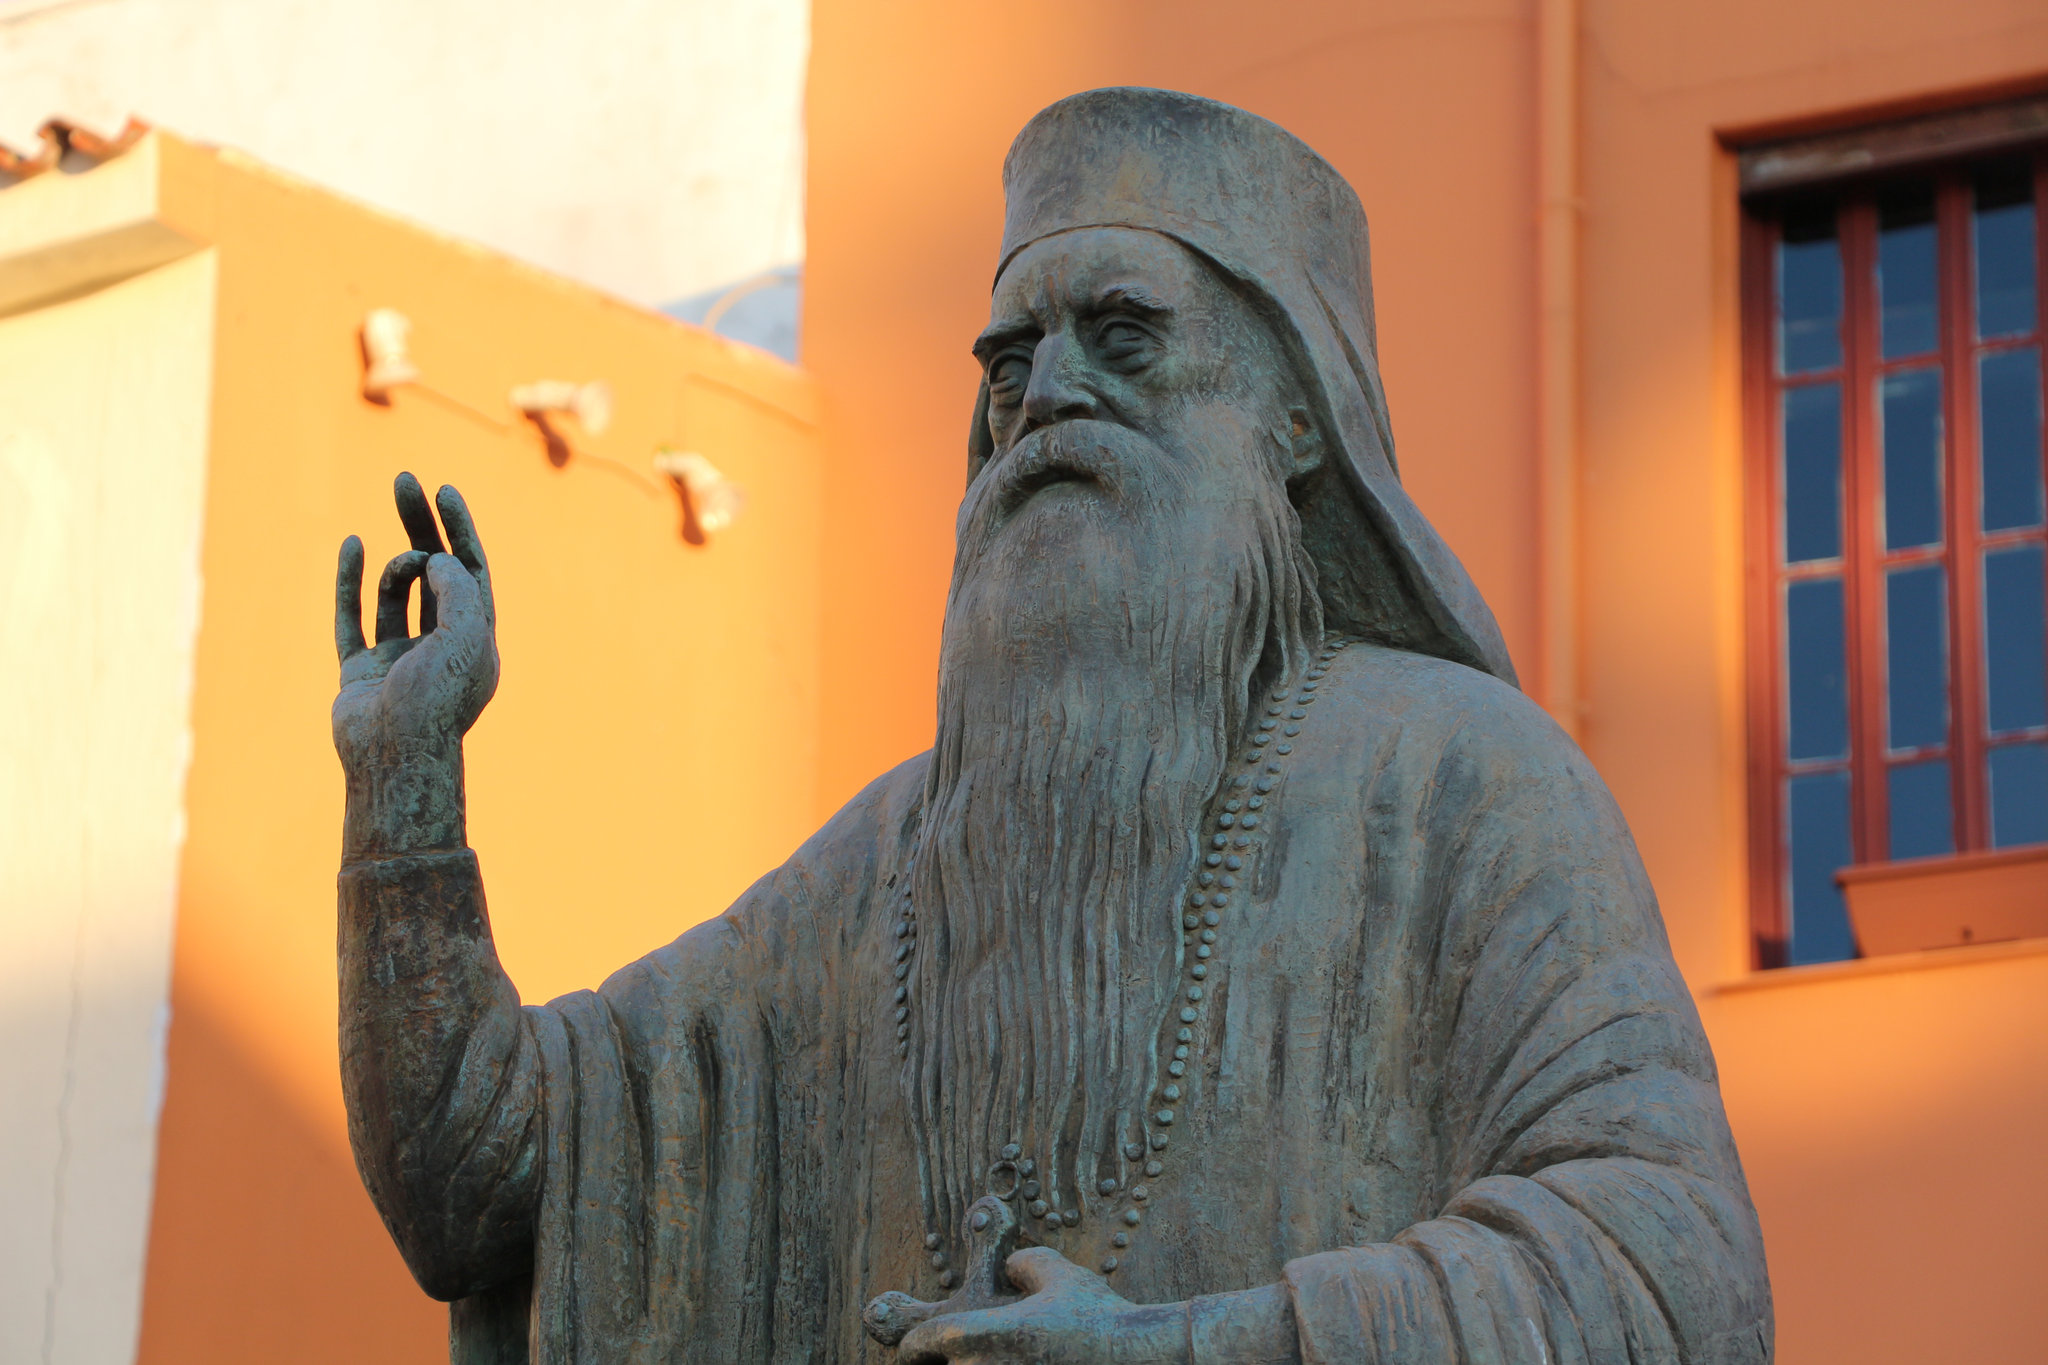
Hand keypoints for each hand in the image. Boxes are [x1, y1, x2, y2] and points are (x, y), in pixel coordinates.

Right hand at [333, 474, 498, 861]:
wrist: (392, 755)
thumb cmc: (435, 700)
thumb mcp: (463, 637)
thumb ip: (457, 590)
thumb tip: (439, 558)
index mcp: (475, 642)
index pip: (472, 573)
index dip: (460, 531)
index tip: (443, 491)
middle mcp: (440, 648)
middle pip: (433, 573)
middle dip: (421, 527)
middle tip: (404, 480)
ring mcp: (399, 658)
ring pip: (396, 592)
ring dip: (396, 568)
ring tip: (398, 566)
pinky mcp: (361, 670)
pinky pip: (353, 616)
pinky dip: (352, 581)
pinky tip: (352, 544)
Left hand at [896, 1248, 1188, 1364]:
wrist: (1141, 1359)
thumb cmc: (1100, 1318)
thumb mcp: (1062, 1276)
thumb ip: (1026, 1264)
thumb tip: (1011, 1271)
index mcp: (982, 1335)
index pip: (921, 1343)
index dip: (911, 1348)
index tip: (912, 1354)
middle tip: (958, 1360)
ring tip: (1009, 1361)